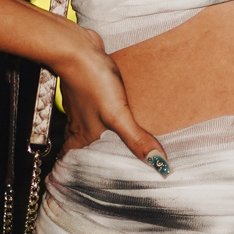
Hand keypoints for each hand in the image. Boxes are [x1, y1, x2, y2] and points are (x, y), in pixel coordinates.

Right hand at [53, 25, 169, 174]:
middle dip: (98, 157)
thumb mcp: (118, 115)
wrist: (78, 48)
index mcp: (84, 135)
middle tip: (117, 166)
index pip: (76, 162)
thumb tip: (158, 165)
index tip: (92, 185)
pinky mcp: (94, 91)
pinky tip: (126, 112)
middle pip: (86, 147)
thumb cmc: (92, 81)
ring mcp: (87, 107)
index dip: (82, 173)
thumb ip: (136, 140)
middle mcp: (82, 124)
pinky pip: (102, 109)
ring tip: (125, 144)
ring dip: (106, 137)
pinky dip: (111, 116)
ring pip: (94, 128)